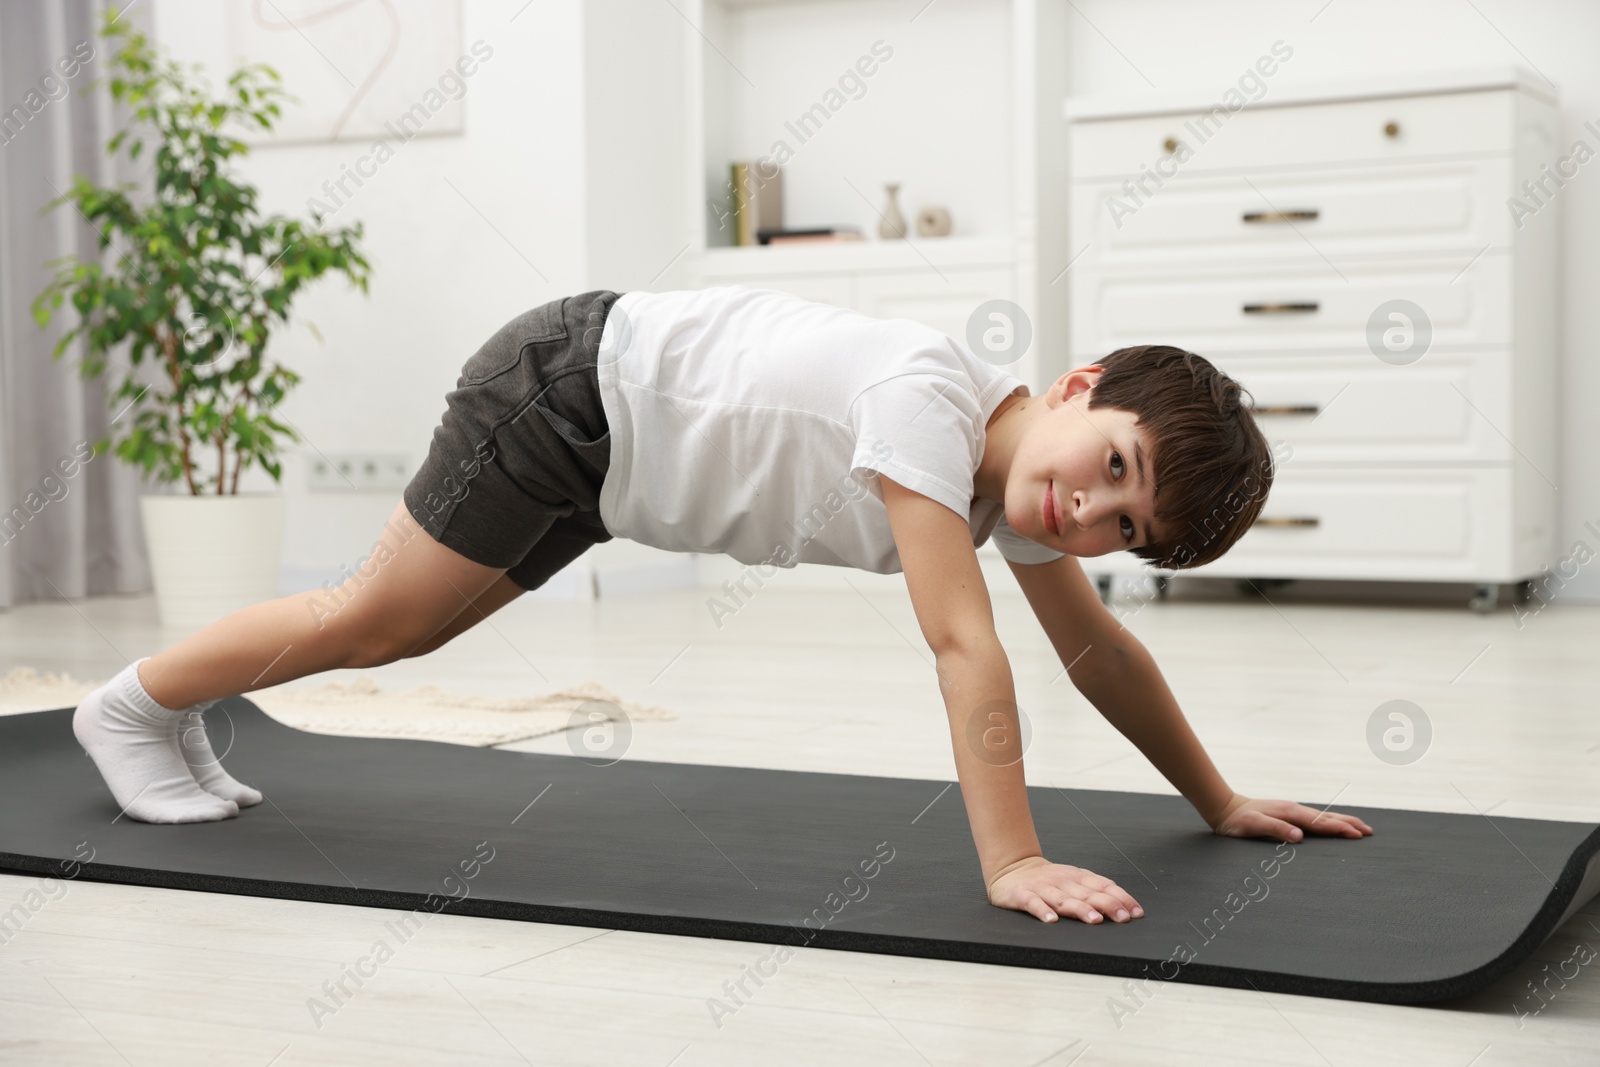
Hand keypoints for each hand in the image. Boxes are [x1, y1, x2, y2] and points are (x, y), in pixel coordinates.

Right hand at [986, 856, 1144, 924]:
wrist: (1012, 868)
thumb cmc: (1048, 880)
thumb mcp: (1074, 880)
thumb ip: (1096, 891)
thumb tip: (1126, 907)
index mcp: (1077, 878)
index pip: (1104, 886)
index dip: (1121, 898)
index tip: (1135, 913)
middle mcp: (1062, 882)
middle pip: (1088, 894)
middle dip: (1107, 905)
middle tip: (1122, 918)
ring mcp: (1043, 888)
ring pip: (1064, 899)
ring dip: (1080, 909)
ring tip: (1093, 920)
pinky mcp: (1023, 895)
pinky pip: (1033, 903)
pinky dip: (1042, 911)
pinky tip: (1051, 920)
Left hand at [1210, 793, 1372, 841]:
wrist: (1226, 808)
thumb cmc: (1238, 821)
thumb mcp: (1254, 826)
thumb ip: (1276, 829)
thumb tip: (1299, 836)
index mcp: (1290, 813)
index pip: (1320, 823)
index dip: (1340, 829)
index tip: (1358, 835)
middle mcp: (1294, 809)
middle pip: (1327, 817)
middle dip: (1349, 824)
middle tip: (1369, 832)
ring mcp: (1292, 810)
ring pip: (1323, 816)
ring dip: (1342, 821)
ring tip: (1360, 827)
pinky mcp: (1288, 814)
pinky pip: (1315, 818)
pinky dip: (1329, 821)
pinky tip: (1332, 824)